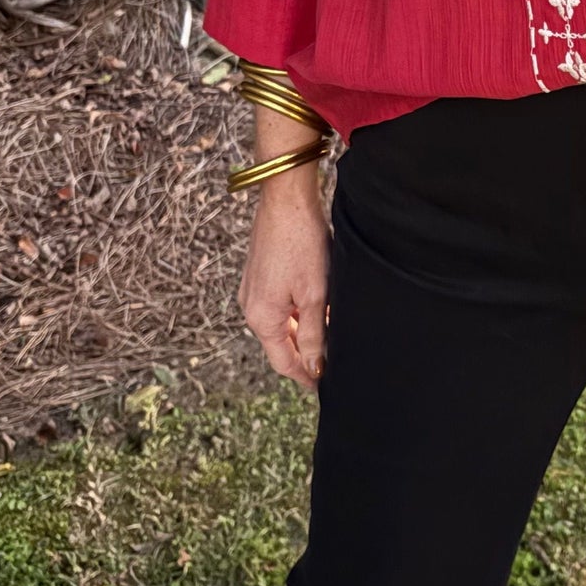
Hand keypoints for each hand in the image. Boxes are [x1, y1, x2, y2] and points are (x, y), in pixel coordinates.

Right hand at [237, 163, 329, 392]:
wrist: (287, 199)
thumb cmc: (302, 244)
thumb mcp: (315, 295)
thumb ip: (313, 333)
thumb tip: (314, 366)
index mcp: (261, 318)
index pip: (284, 362)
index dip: (305, 376)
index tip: (325, 385)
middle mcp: (251, 307)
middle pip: (280, 344)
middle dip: (305, 354)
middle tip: (333, 362)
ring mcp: (253, 290)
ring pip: (281, 324)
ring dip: (303, 332)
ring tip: (331, 334)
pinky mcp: (260, 275)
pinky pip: (279, 305)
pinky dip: (298, 312)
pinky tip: (319, 307)